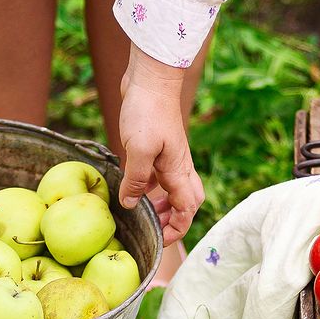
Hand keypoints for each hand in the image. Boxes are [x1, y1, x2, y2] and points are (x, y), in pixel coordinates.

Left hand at [117, 44, 203, 245]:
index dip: (176, 230)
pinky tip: (134, 189)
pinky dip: (150, 188)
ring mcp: (169, 157)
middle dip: (173, 220)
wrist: (151, 77)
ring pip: (173, 190)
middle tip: (153, 229)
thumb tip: (132, 204)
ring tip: (144, 215)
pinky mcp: (158, 147)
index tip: (159, 240)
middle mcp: (178, 167)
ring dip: (162, 206)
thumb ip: (136, 179)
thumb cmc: (147, 110)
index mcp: (178, 170)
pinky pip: (159, 176)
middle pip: (186, 202)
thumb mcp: (139, 149)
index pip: (187, 210)